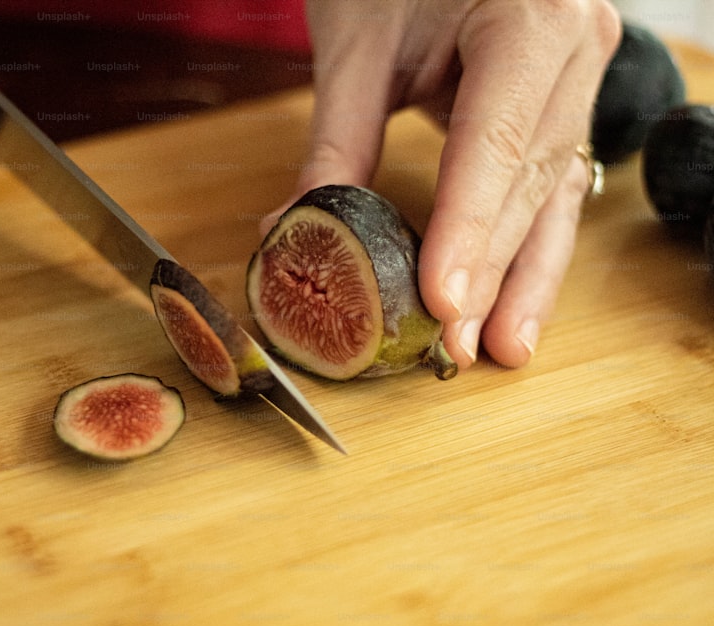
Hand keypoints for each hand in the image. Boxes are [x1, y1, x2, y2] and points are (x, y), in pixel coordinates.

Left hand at [266, 0, 620, 370]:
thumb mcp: (360, 43)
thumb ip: (338, 137)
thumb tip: (293, 229)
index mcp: (528, 19)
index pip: (496, 142)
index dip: (469, 229)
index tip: (443, 300)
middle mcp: (572, 49)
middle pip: (528, 180)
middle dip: (491, 271)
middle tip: (458, 346)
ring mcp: (578, 77)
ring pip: (553, 194)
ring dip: (522, 277)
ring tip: (499, 347)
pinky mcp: (562, 102)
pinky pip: (548, 184)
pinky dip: (524, 246)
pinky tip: (512, 300)